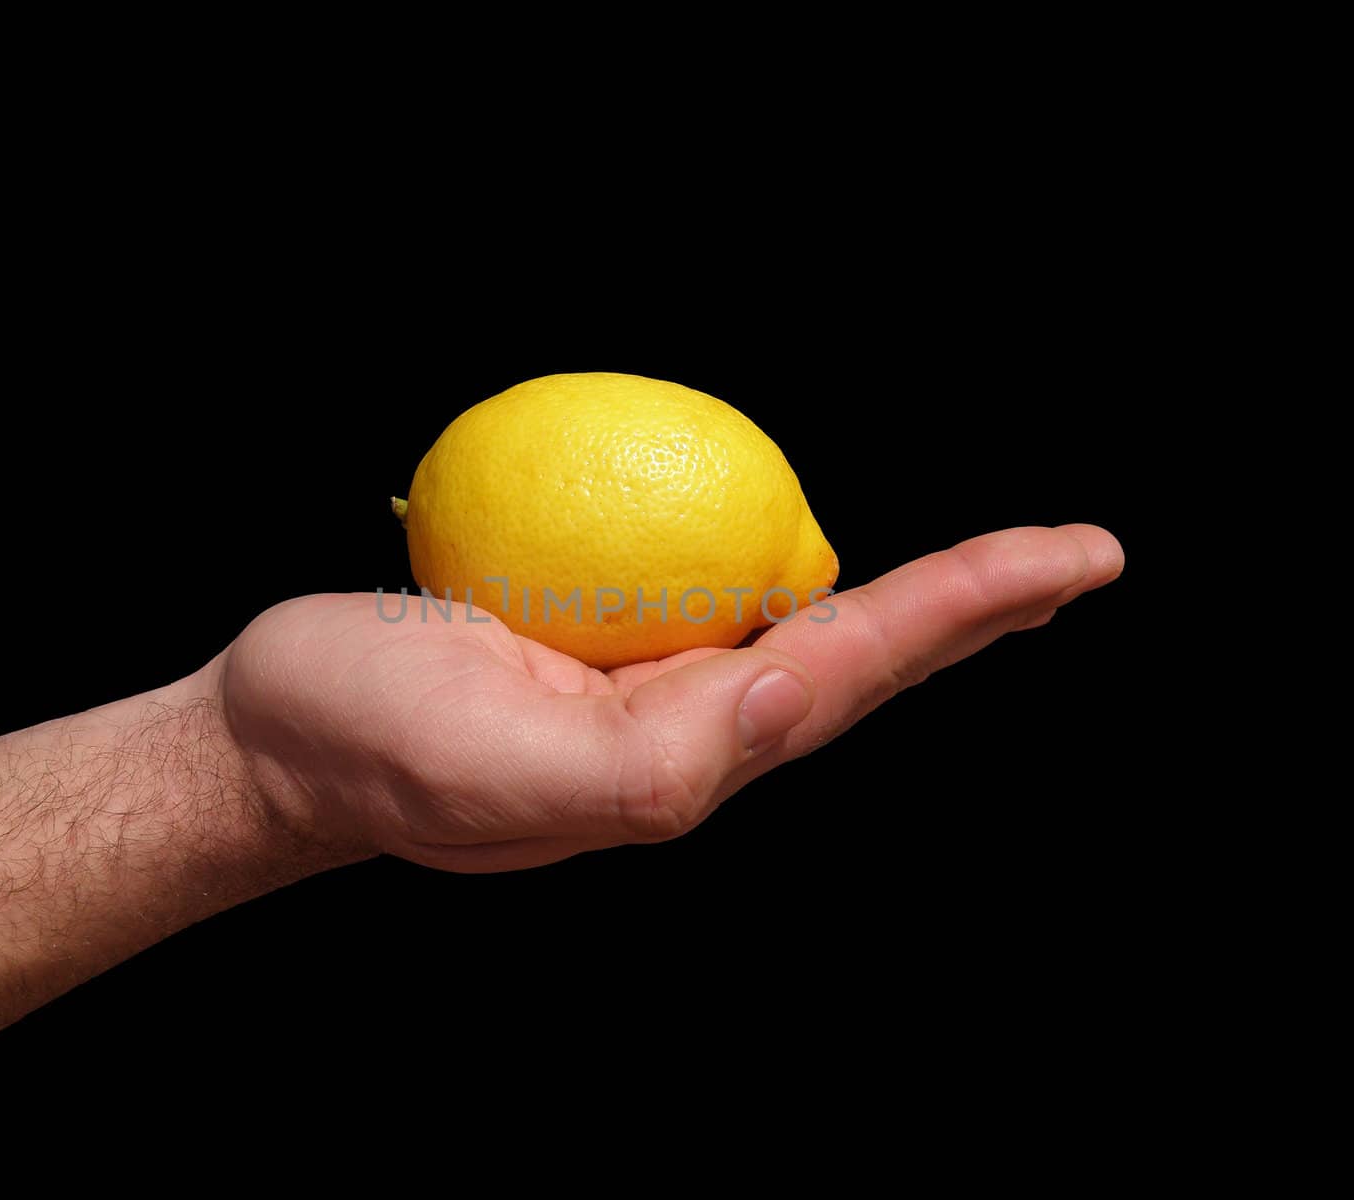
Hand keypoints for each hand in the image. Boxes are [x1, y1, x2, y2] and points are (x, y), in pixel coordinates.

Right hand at [219, 524, 1122, 872]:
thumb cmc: (374, 748)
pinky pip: (714, 589)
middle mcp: (687, 718)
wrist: (277, 737)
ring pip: (806, 624)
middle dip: (976, 609)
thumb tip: (794, 688)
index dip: (973, 605)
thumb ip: (655, 762)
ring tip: (992, 573)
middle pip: (865, 652)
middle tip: (1076, 560)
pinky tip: (816, 559)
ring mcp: (642, 677)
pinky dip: (794, 565)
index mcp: (689, 752)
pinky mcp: (592, 637)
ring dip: (910, 598)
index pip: (861, 664)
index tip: (1076, 557)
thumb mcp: (502, 772)